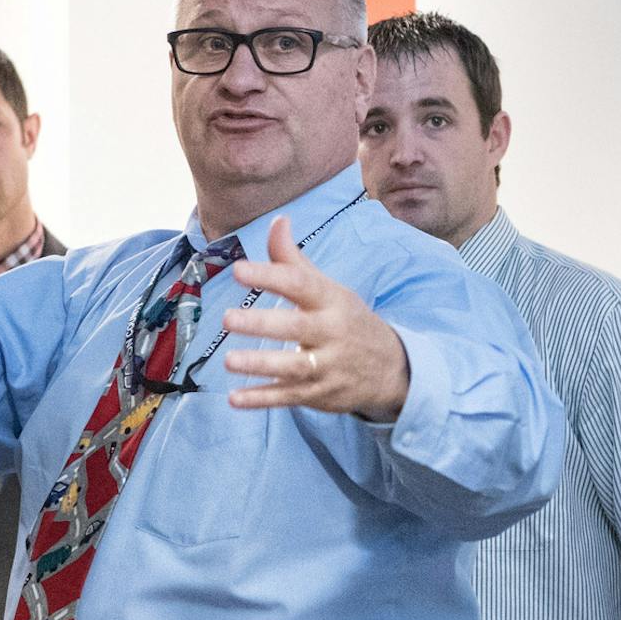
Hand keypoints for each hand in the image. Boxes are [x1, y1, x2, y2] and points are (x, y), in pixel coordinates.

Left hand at [217, 216, 411, 419]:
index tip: (238, 270)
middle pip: (297, 328)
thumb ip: (294, 260)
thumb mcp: (327, 289)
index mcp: (331, 301)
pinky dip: (262, 399)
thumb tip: (277, 220)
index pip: (300, 284)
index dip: (270, 276)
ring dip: (260, 365)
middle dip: (262, 324)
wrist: (392, 369)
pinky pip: (289, 398)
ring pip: (293, 368)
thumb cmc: (346, 319)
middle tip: (228, 319)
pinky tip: (234, 399)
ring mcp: (328, 367)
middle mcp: (332, 333)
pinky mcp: (321, 395)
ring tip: (228, 361)